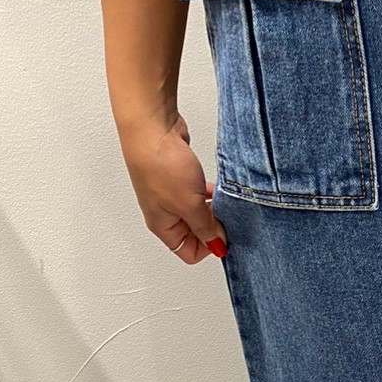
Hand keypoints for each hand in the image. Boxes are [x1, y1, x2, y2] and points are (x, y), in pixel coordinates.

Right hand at [119, 114, 227, 263]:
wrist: (153, 128)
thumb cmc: (161, 165)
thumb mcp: (190, 205)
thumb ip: (205, 227)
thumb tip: (217, 246)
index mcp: (163, 226)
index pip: (188, 252)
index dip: (209, 247)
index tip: (226, 234)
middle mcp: (165, 213)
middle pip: (195, 233)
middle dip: (214, 227)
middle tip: (228, 216)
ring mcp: (172, 194)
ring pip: (199, 212)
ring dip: (213, 209)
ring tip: (224, 200)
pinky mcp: (180, 177)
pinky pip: (199, 194)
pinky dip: (211, 193)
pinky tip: (218, 186)